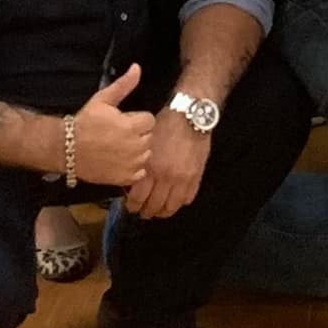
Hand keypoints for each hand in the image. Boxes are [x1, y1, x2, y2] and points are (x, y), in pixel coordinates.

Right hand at [72, 63, 154, 186]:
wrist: (66, 149)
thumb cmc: (84, 122)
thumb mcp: (102, 100)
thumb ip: (123, 85)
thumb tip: (137, 67)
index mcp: (133, 126)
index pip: (150, 120)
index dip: (137, 119)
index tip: (124, 121)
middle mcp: (136, 146)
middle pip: (149, 137)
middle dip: (138, 134)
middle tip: (119, 134)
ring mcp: (131, 164)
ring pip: (146, 154)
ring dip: (137, 151)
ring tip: (119, 147)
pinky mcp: (124, 178)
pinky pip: (139, 172)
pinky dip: (133, 168)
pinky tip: (120, 161)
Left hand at [123, 101, 210, 219]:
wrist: (191, 115)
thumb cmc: (165, 124)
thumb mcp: (145, 142)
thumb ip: (140, 162)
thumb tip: (133, 179)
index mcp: (150, 167)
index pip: (138, 198)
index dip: (132, 206)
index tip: (130, 206)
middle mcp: (166, 177)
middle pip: (154, 206)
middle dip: (146, 212)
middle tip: (143, 212)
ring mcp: (183, 178)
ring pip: (171, 206)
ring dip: (163, 211)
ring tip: (159, 210)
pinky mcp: (197, 176)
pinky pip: (188, 197)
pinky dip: (181, 202)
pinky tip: (175, 199)